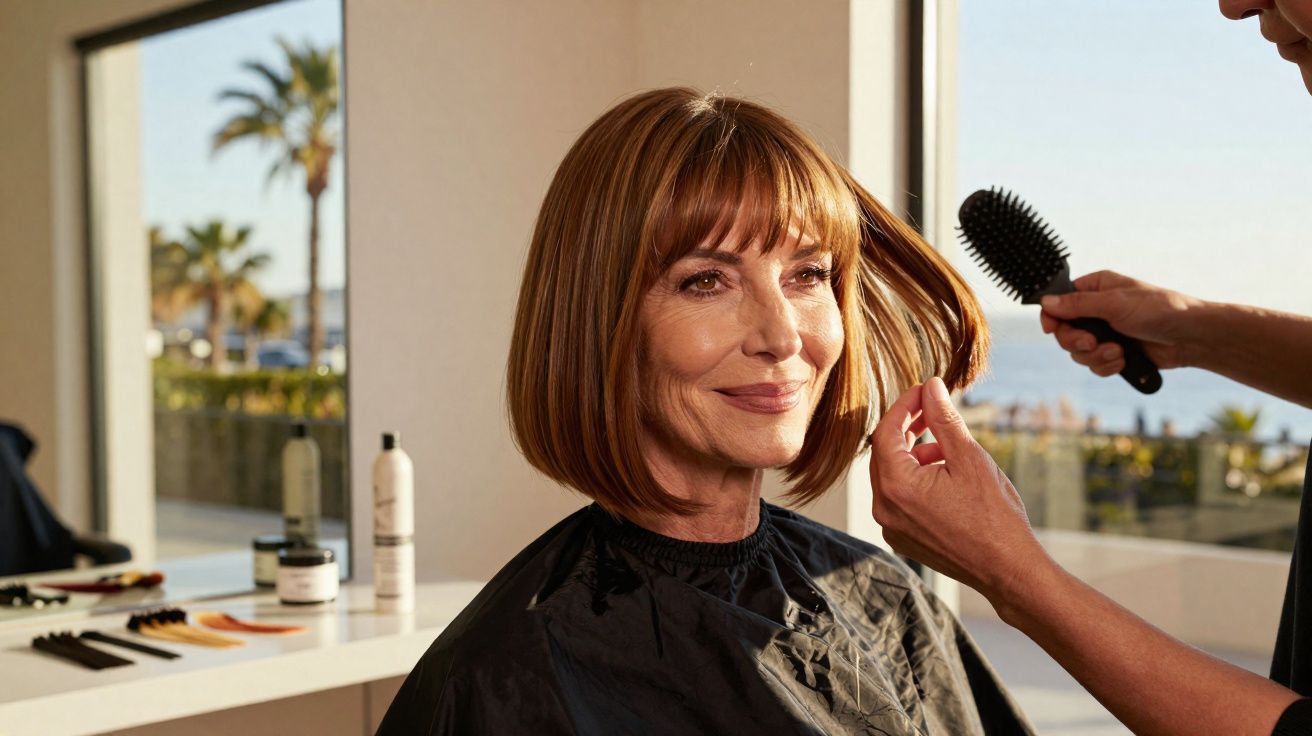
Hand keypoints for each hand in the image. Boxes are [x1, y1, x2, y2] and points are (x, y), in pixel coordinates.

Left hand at [868, 377, 1052, 604]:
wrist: (1008, 570)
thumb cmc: (994, 515)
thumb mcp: (969, 457)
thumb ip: (943, 419)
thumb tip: (930, 387)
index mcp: (896, 486)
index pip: (885, 432)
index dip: (903, 406)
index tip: (924, 391)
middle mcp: (884, 508)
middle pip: (884, 454)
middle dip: (906, 428)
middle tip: (932, 410)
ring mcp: (891, 527)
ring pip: (892, 476)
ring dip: (914, 455)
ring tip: (947, 448)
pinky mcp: (902, 538)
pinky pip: (899, 498)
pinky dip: (915, 480)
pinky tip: (945, 475)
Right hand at [1039, 270, 1203, 375]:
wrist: (1190, 337)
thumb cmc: (1159, 310)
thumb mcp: (1114, 304)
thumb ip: (1077, 304)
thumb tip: (1046, 302)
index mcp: (1096, 289)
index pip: (1059, 302)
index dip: (1052, 317)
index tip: (1052, 329)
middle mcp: (1097, 310)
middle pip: (1065, 331)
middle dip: (1078, 342)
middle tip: (1093, 342)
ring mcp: (1105, 332)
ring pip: (1079, 352)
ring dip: (1096, 356)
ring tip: (1117, 352)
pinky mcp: (1114, 352)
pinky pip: (1094, 364)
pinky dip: (1106, 365)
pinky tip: (1123, 359)